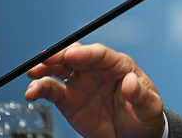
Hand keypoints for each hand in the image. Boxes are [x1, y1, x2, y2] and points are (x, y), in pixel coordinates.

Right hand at [25, 43, 163, 137]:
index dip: (85, 52)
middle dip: (59, 55)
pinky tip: (32, 93)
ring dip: (44, 69)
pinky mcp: (69, 100)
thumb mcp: (149, 107)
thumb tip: (130, 80)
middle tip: (44, 59)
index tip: (70, 55)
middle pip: (76, 56)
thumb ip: (139, 94)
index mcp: (119, 66)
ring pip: (60, 69)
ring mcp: (81, 84)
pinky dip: (39, 89)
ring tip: (32, 75)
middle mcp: (97, 71)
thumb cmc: (144, 117)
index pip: (100, 54)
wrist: (133, 137)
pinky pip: (51, 90)